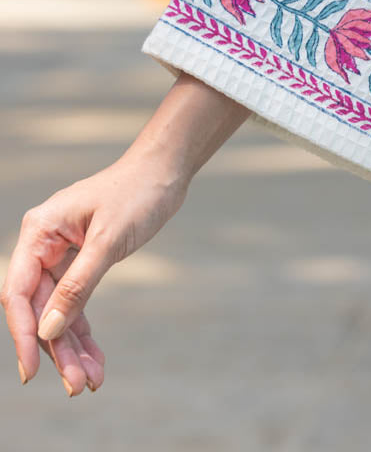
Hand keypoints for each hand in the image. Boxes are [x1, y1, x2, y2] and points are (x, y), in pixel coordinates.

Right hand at [1, 151, 187, 395]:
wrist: (165, 171)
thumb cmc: (137, 193)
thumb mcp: (109, 240)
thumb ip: (77, 285)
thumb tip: (49, 331)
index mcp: (40, 230)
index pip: (18, 292)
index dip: (22, 334)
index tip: (31, 371)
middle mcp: (44, 244)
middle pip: (40, 309)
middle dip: (57, 349)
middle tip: (77, 386)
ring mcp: (62, 255)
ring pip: (58, 312)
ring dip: (72, 348)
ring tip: (90, 382)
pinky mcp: (82, 262)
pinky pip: (76, 304)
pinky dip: (85, 333)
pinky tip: (95, 361)